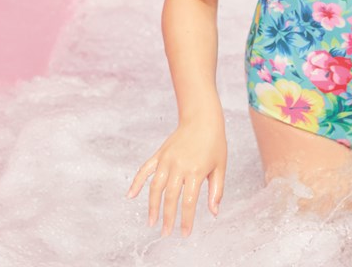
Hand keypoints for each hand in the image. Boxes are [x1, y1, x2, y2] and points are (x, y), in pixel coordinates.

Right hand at [126, 117, 226, 236]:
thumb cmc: (214, 143)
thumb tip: (213, 213)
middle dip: (168, 218)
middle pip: (170, 197)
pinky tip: (130, 196)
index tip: (185, 234)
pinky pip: (145, 170)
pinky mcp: (159, 154)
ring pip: (155, 187)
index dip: (186, 220)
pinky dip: (137, 182)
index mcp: (196, 171)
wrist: (202, 118)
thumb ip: (216, 190)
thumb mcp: (220, 167)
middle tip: (165, 234)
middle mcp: (178, 166)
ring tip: (151, 222)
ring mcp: (167, 160)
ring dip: (152, 206)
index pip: (189, 202)